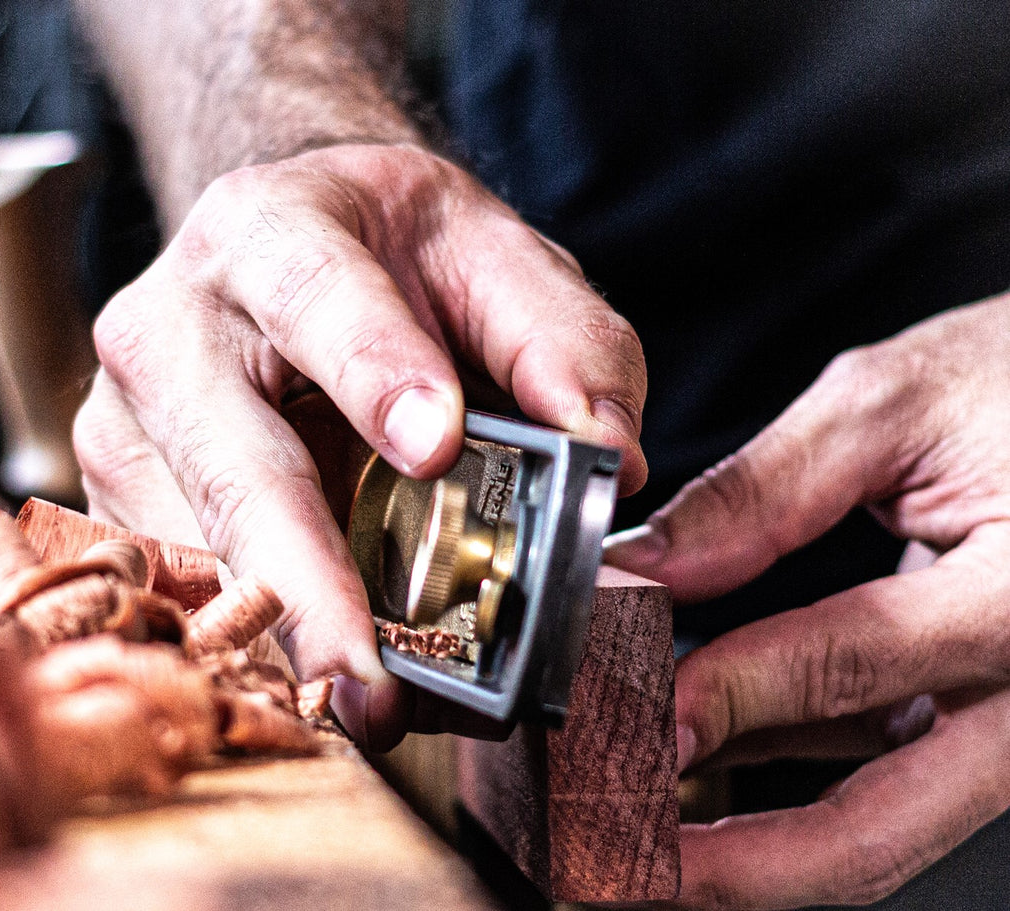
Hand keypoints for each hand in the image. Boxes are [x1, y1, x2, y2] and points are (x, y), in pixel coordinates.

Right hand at [74, 143, 646, 747]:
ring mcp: (132, 423)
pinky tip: (319, 685)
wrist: (291, 252)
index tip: (434, 445)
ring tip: (369, 711)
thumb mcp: (493, 256)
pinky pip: (184, 586)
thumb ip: (561, 339)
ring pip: (200, 551)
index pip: (315, 295)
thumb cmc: (392, 257)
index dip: (373, 368)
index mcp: (267, 233)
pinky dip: (255, 642)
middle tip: (375, 683)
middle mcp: (172, 328)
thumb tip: (609, 457)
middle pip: (235, 465)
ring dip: (284, 639)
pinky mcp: (125, 498)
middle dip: (307, 581)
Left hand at [605, 294, 1009, 907]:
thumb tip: (651, 565)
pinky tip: (714, 757)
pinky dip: (798, 768)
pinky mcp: (994, 712)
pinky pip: (892, 765)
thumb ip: (764, 492)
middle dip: (750, 864)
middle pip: (886, 821)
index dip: (732, 695)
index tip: (635, 715)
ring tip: (655, 833)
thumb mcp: (892, 406)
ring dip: (765, 838)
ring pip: (888, 814)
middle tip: (638, 871)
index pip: (854, 663)